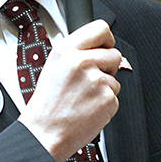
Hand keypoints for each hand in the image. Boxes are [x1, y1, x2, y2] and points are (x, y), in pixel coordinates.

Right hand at [19, 19, 124, 161]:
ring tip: (84, 97)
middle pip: (115, 53)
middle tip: (89, 80)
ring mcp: (96, 81)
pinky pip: (115, 96)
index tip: (103, 48)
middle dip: (107, 67)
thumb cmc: (47, 104)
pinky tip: (88, 108)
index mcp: (66, 51)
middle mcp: (82, 62)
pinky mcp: (107, 99)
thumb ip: (77, 52)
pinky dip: (105, 104)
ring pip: (116, 77)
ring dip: (105, 87)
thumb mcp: (54, 66)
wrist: (45, 133)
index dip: (106, 40)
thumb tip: (100, 45)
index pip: (101, 29)